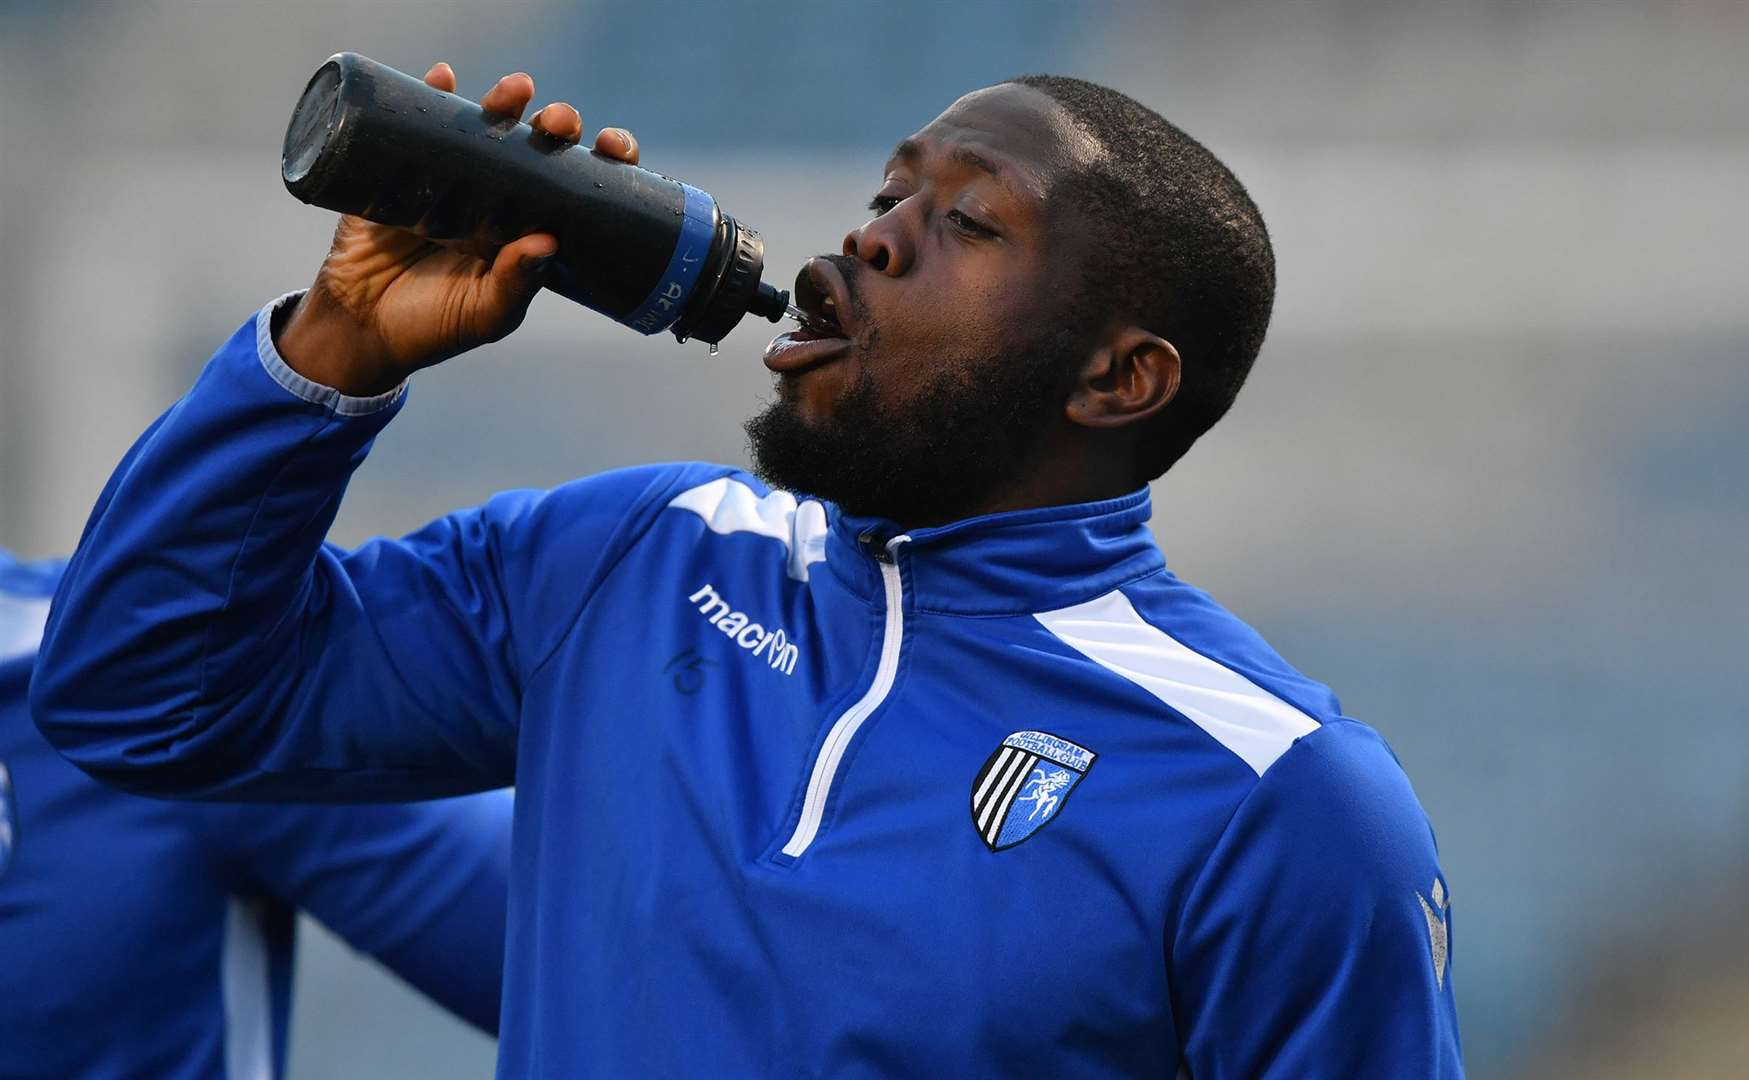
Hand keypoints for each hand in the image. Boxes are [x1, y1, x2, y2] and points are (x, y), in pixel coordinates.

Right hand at [275, 62, 641, 396]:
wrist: (359, 326)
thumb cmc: (433, 326)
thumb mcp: (484, 314)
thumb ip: (515, 285)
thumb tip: (547, 243)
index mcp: (532, 228)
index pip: (581, 185)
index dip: (604, 160)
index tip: (613, 147)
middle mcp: (500, 197)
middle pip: (539, 146)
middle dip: (557, 124)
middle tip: (559, 121)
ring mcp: (454, 179)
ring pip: (488, 127)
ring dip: (504, 101)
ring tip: (515, 90)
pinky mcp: (406, 170)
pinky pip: (420, 123)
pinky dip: (432, 93)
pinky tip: (442, 77)